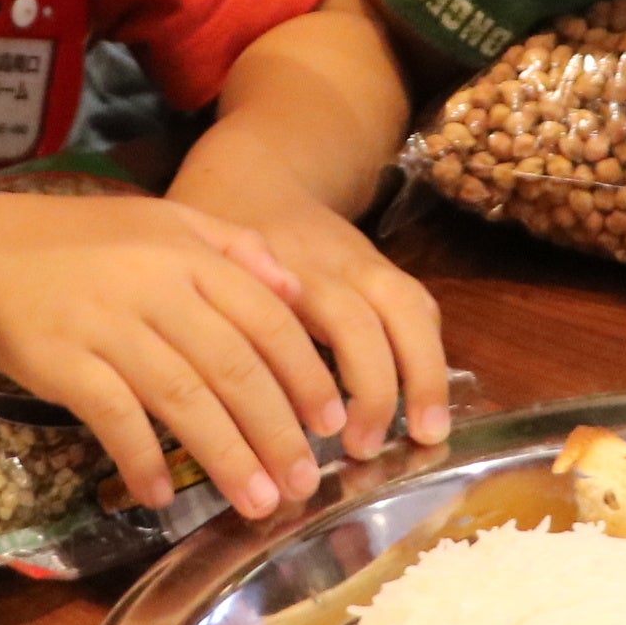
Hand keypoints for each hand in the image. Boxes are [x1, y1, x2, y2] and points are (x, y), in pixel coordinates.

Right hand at [0, 199, 338, 521]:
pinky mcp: (62, 360)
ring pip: (183, 398)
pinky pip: (114, 416)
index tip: (332, 425)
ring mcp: (107, 325)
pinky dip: (141, 458)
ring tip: (257, 503)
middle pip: (233, 367)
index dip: (304, 376)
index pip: (266, 319)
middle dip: (276, 431)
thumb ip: (234, 246)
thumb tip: (298, 290)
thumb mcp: (164, 222)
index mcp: (189, 255)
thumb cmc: (83, 243)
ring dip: (226, 457)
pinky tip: (162, 495)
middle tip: (303, 484)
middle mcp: (154, 287)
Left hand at [174, 193, 451, 467]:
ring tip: (429, 433)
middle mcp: (329, 264)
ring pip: (409, 309)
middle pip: (369, 320)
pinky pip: (419, 308)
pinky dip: (428, 353)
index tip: (325, 434)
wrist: (258, 175)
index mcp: (276, 268)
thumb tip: (210, 415)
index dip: (322, 381)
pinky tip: (427, 403)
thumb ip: (210, 327)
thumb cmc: (216, 242)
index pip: (310, 326)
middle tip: (368, 449)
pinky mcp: (384, 268)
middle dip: (378, 388)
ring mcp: (364, 262)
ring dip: (425, 374)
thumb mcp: (195, 273)